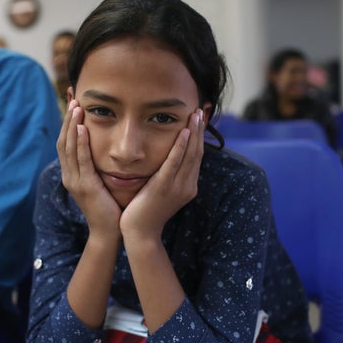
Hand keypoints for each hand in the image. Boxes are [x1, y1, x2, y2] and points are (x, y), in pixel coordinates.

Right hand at [57, 100, 121, 241]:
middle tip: (73, 96)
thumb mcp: (102, 182)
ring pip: (69, 147)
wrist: (110, 232)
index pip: (67, 141)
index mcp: (73, 173)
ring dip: (72, 125)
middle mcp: (70, 175)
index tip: (74, 101)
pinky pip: (81, 160)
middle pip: (64, 140)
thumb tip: (107, 147)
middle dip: (68, 117)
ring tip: (76, 106)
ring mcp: (75, 181)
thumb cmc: (110, 207)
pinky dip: (80, 143)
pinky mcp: (85, 186)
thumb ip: (99, 166)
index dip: (68, 121)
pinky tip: (82, 129)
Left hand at [120, 109, 204, 241]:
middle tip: (201, 109)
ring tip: (195, 114)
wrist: (140, 234)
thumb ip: (168, 175)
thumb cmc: (147, 211)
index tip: (200, 117)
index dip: (200, 136)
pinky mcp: (164, 187)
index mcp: (188, 185)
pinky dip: (181, 147)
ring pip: (190, 154)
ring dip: (194, 132)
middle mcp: (188, 185)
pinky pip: (174, 163)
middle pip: (197, 151)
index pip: (197, 155)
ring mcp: (178, 187)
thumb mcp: (162, 190)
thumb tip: (168, 158)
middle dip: (200, 129)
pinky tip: (184, 132)